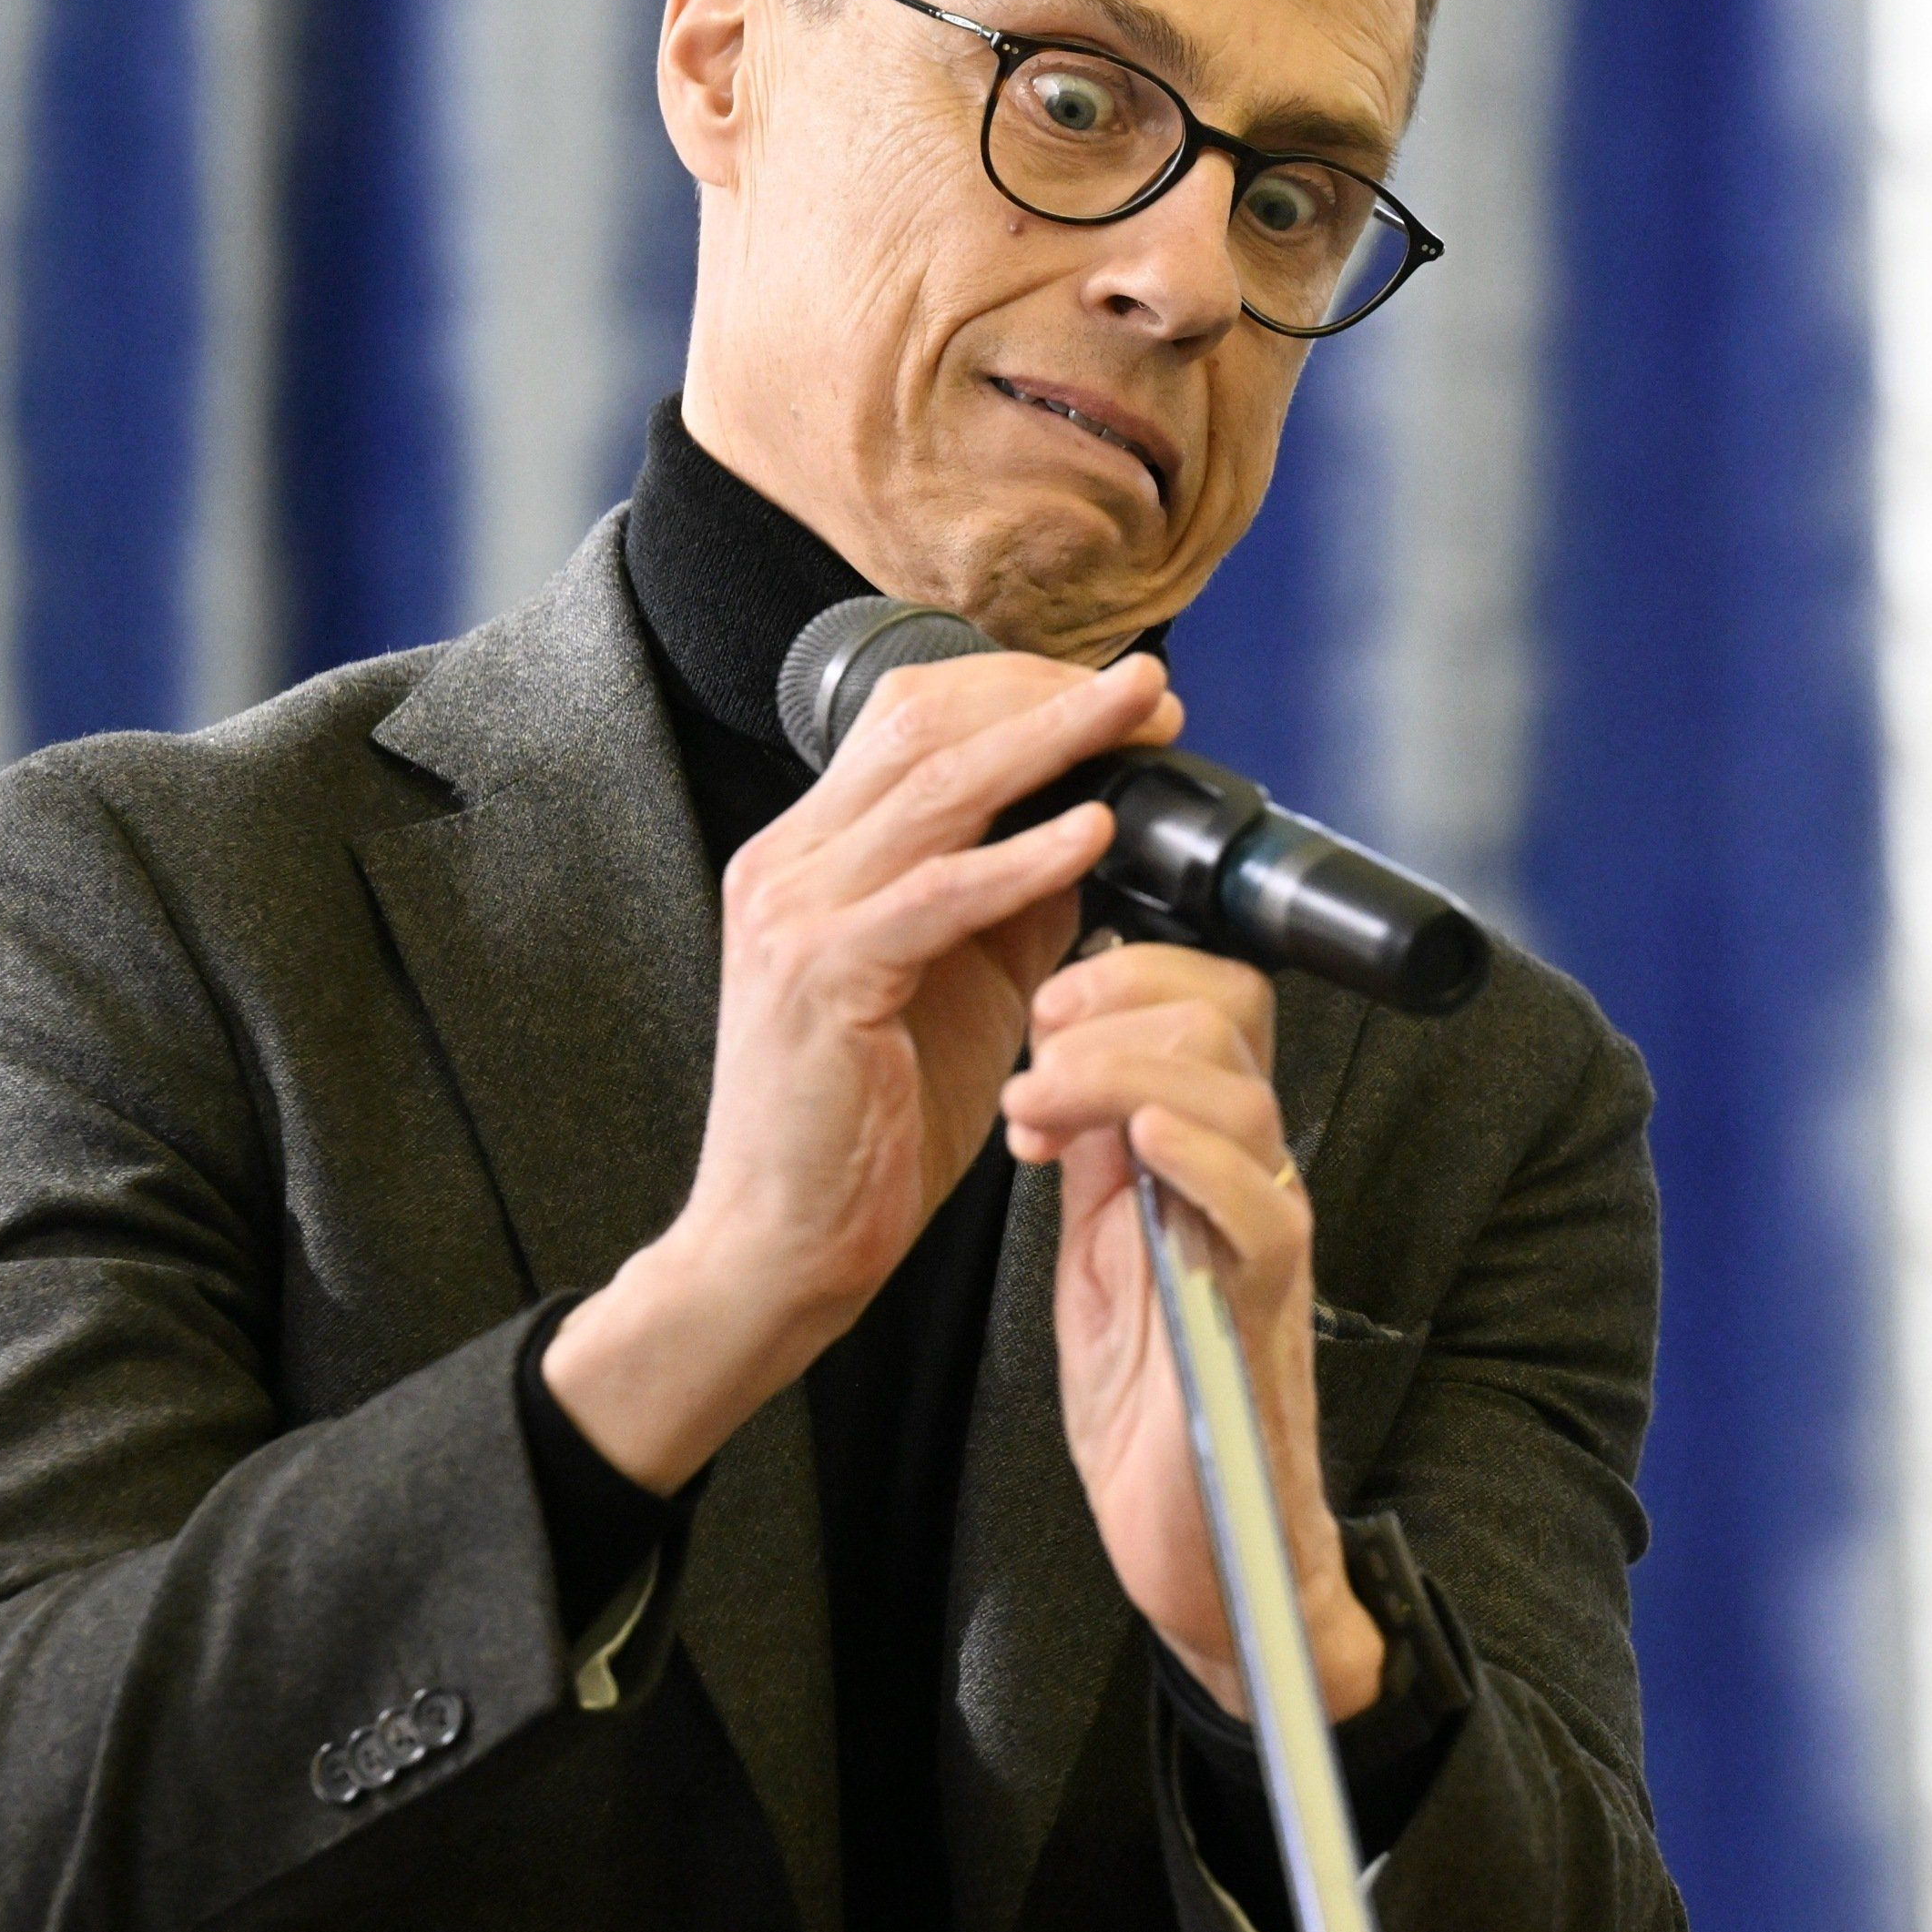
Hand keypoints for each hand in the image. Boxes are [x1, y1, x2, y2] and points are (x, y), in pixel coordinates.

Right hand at [541, 647, 1181, 1489]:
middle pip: (922, 722)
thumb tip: (1092, 828)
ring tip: (1136, 721)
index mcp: (811, 854)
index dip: (1021, 690)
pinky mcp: (819, 975)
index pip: (912, 717)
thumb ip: (1013, 902)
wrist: (783, 1241)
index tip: (1120, 698)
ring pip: (933, 785)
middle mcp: (788, 862)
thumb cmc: (868, 1126)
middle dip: (1046, 693)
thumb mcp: (961, 986)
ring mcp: (794, 912)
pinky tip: (1090, 837)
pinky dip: (1020, 857)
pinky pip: (935, 895)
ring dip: (1050, 741)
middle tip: (1149, 691)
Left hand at [1006, 939, 1384, 1722]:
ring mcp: (1262, 1241)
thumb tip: (1059, 1062)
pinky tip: (1143, 1142)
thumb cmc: (1153, 1411)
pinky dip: (1203, 1159)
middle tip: (1040, 1038)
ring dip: (1130, 1070)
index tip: (1045, 1003)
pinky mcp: (1265, 1310)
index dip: (1133, 971)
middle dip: (1121, 1000)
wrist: (1195, 1548)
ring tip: (1045, 1098)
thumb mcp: (1096, 1253)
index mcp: (1202, 1159)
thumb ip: (1093, 1159)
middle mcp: (1246, 1181)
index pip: (1209, 1004)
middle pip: (1229, 1019)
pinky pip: (1264, 1209)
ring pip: (1240, 1095)